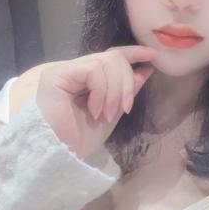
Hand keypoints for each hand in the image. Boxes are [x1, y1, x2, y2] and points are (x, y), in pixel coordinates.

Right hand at [34, 45, 156, 159]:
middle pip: (112, 57)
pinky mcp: (57, 75)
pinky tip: (95, 110)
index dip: (131, 53)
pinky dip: (102, 90)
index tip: (151, 57)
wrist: (57, 156)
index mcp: (86, 80)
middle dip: (127, 82)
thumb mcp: (111, 114)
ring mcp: (65, 71)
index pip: (110, 56)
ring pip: (105, 61)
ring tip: (108, 114)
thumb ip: (124, 92)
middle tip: (126, 107)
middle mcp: (74, 71)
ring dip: (115, 90)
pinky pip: (93, 70)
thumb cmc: (79, 141)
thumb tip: (145, 70)